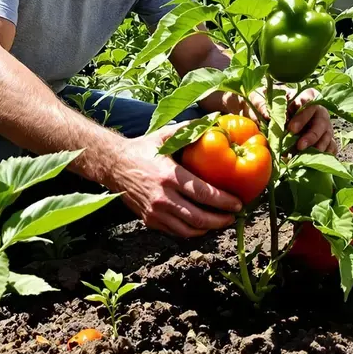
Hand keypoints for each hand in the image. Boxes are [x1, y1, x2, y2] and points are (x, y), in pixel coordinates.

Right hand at [105, 124, 242, 237]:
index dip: (224, 201)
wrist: (113, 165)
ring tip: (221, 223)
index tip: (239, 203)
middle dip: (220, 220)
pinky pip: (175, 232)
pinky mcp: (149, 220)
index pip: (203, 194)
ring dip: (208, 229)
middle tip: (234, 216)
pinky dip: (191, 232)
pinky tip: (202, 226)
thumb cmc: (142, 148)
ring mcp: (155, 211)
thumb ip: (188, 129)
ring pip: (188, 230)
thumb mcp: (164, 135)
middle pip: (198, 217)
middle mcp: (162, 197)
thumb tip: (213, 120)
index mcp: (169, 176)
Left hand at [229, 87, 337, 154]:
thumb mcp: (260, 98)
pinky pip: (331, 147)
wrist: (269, 115)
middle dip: (310, 134)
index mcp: (305, 96)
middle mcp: (318, 110)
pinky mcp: (325, 139)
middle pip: (320, 121)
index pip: (309, 99)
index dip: (302, 114)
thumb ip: (261, 104)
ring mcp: (324, 125)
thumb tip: (266, 115)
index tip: (291, 127)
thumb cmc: (267, 103)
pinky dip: (325, 154)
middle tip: (298, 145)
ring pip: (326, 136)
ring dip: (317, 147)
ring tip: (304, 157)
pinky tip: (315, 161)